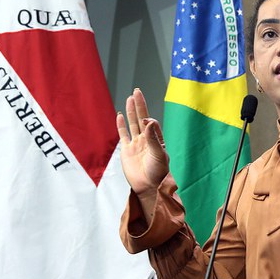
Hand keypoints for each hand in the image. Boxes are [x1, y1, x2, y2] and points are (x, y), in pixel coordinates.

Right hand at [116, 88, 168, 213]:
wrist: (149, 187)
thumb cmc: (158, 172)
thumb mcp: (159, 154)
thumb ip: (153, 138)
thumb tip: (149, 121)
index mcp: (156, 140)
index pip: (150, 122)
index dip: (146, 113)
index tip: (143, 111)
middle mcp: (146, 140)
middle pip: (141, 118)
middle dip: (139, 105)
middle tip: (136, 91)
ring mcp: (136, 144)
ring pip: (132, 124)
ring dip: (131, 112)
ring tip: (129, 98)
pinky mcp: (127, 151)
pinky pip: (123, 135)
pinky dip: (121, 125)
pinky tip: (120, 115)